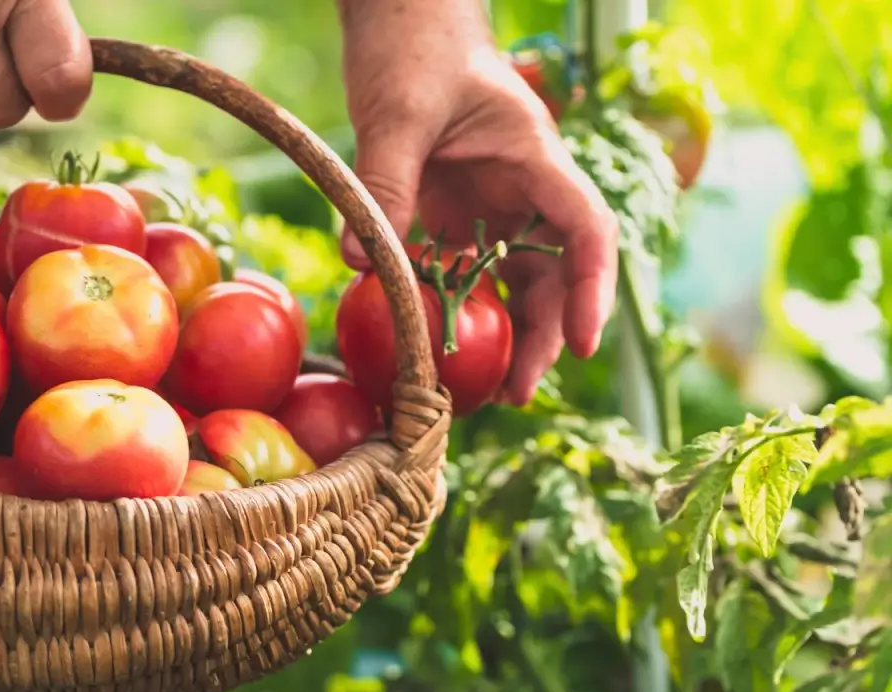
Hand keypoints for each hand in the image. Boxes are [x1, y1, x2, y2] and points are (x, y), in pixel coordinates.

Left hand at [338, 0, 617, 405]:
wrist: (401, 17)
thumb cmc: (414, 47)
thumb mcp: (397, 116)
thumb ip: (385, 187)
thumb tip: (362, 263)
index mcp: (532, 157)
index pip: (584, 230)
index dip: (591, 290)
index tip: (580, 343)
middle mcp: (520, 186)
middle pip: (551, 271)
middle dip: (542, 334)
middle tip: (516, 392)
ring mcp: (487, 201)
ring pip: (511, 277)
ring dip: (501, 330)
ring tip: (481, 386)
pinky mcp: (451, 209)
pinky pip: (461, 267)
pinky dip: (454, 305)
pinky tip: (433, 338)